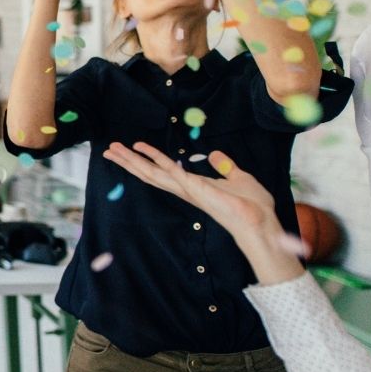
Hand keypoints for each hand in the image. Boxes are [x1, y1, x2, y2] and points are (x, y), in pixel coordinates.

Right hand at [102, 144, 278, 236]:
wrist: (260, 222)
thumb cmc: (252, 206)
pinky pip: (173, 172)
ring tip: (114, 149)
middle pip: (149, 173)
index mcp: (191, 187)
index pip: (161, 172)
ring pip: (153, 173)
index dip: (144, 161)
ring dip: (132, 160)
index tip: (131, 149)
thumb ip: (225, 166)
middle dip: (128, 162)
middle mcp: (184, 189)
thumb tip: (215, 154)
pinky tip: (142, 150)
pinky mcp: (196, 189)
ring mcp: (188, 190)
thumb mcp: (238, 178)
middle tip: (109, 150)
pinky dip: (158, 159)